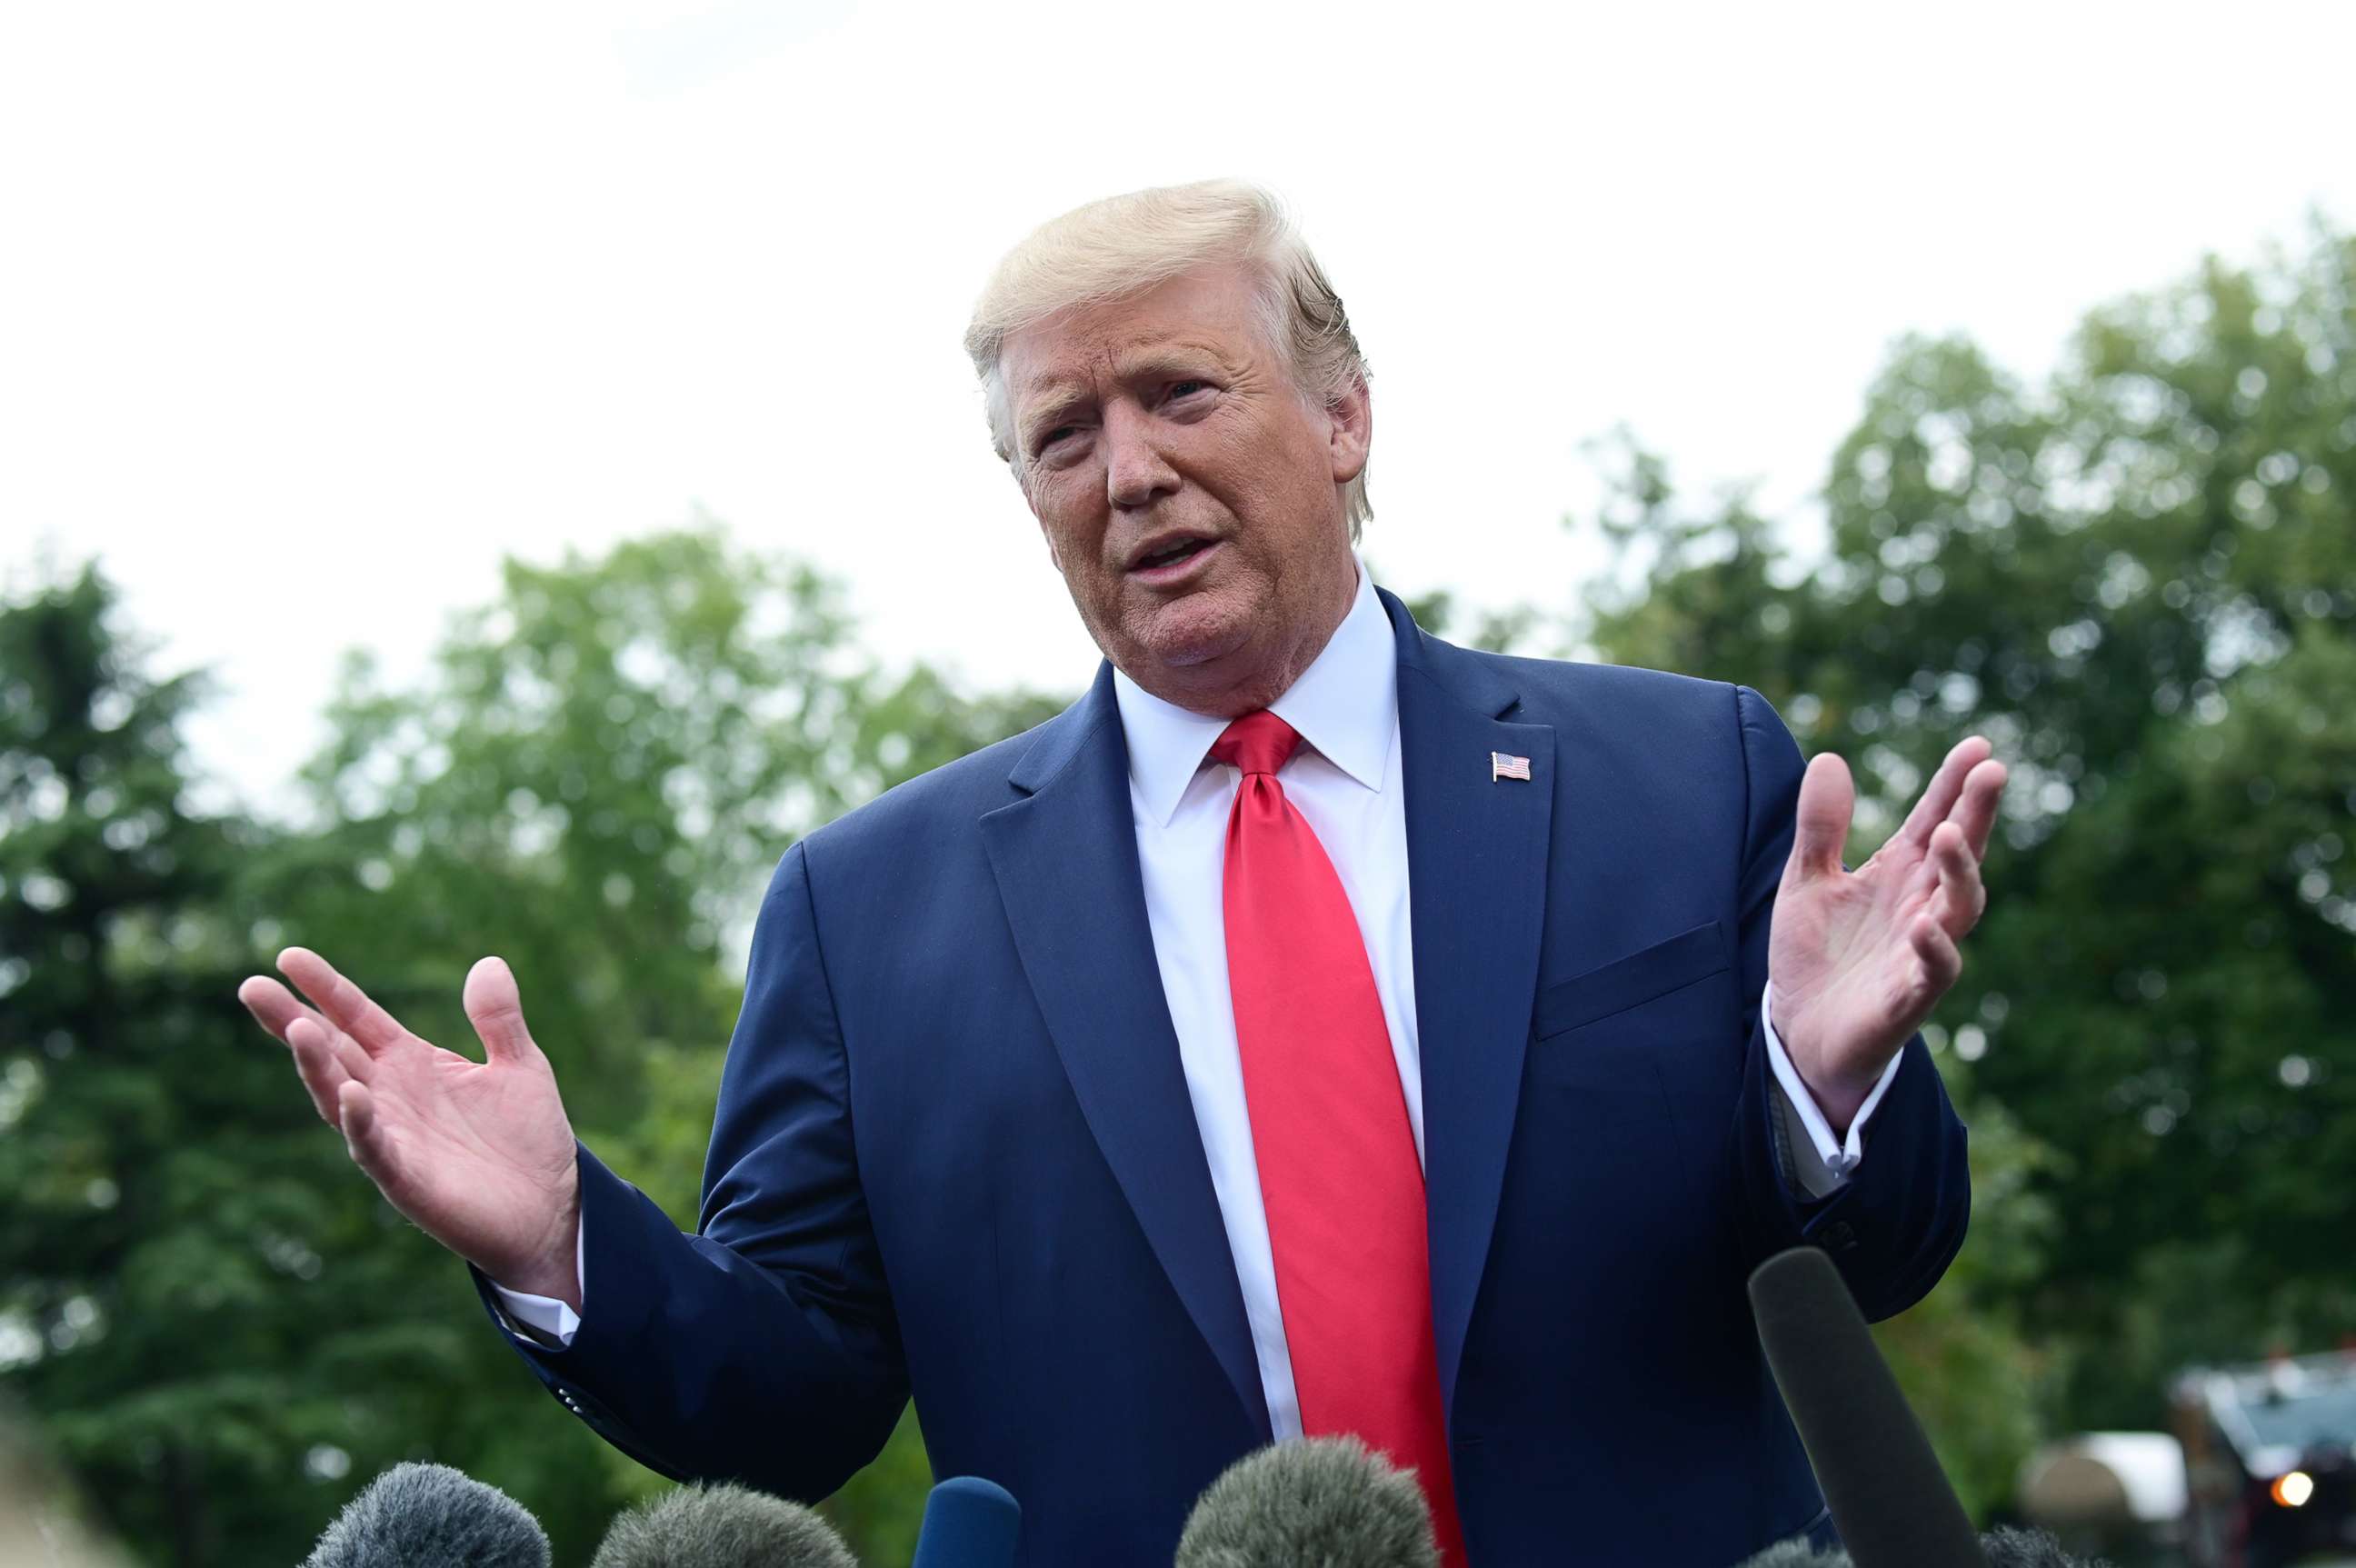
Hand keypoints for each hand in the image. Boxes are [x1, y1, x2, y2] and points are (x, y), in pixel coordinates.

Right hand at [239, 948, 582, 1306]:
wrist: (550, 1210)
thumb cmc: (527, 1139)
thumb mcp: (521, 1065)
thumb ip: (499, 1019)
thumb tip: (488, 963)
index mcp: (411, 1063)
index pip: (358, 1018)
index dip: (326, 988)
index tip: (289, 955)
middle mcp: (390, 1096)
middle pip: (331, 1052)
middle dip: (292, 1021)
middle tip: (251, 987)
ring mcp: (393, 1137)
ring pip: (340, 1097)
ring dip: (317, 1066)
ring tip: (299, 1028)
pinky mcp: (406, 1180)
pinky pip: (375, 1148)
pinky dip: (361, 1124)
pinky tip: (352, 1095)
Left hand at [1768, 736, 2006, 1130]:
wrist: (1798, 1034)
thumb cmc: (1816, 956)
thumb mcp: (1807, 881)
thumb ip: (1821, 827)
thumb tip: (1829, 757)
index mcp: (1899, 875)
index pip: (1935, 819)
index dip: (1955, 784)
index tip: (1978, 746)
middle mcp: (1920, 907)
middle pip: (1959, 854)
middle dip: (1976, 814)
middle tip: (1993, 770)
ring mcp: (1919, 952)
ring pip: (1960, 909)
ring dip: (1959, 872)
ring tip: (1949, 834)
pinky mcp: (1907, 998)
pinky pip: (1934, 972)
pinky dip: (1934, 949)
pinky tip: (1923, 925)